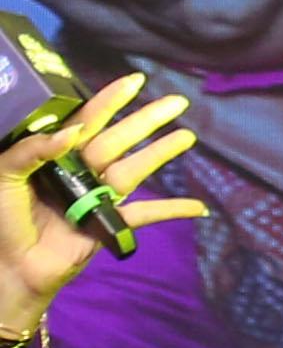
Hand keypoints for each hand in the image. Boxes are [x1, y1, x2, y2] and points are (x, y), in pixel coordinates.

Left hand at [0, 70, 210, 329]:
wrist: (9, 266)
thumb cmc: (2, 218)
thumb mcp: (4, 174)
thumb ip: (34, 149)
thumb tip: (73, 131)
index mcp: (55, 156)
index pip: (86, 121)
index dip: (110, 101)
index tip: (134, 81)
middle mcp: (81, 171)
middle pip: (118, 140)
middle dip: (147, 120)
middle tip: (177, 102)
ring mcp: (98, 197)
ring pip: (135, 169)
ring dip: (162, 153)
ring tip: (187, 136)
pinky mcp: (110, 224)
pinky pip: (146, 215)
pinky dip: (173, 210)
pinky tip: (198, 207)